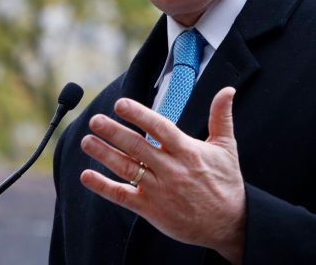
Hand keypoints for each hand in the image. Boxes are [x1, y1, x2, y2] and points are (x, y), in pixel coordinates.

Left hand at [80, 87, 244, 263]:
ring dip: (104, 154)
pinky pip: (122, 196)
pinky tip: (87, 176)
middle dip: (113, 132)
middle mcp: (171, 169)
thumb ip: (221, 117)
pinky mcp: (150, 209)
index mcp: (187, 152)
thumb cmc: (226, 183)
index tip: (120, 104)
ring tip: (86, 141)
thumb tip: (227, 90)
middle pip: (137, 147)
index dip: (139, 115)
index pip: (159, 128)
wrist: (228, 224)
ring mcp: (159, 190)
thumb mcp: (227, 147)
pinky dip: (103, 186)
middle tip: (95, 120)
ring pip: (126, 168)